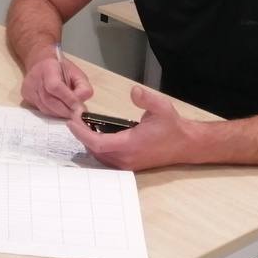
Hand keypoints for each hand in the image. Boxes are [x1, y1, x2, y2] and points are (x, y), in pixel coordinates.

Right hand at [21, 52, 93, 118]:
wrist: (41, 63)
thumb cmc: (61, 68)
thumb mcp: (77, 73)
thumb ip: (83, 88)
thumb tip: (81, 107)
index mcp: (48, 67)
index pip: (55, 86)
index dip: (68, 99)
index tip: (79, 108)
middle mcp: (34, 78)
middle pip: (49, 100)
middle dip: (65, 111)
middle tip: (76, 116)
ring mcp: (28, 88)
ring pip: (45, 108)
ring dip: (59, 114)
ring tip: (69, 113)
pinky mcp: (25, 96)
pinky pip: (40, 109)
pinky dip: (52, 113)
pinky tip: (59, 110)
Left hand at [65, 84, 194, 170]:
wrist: (185, 145)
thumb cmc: (172, 127)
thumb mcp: (161, 107)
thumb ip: (146, 99)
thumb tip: (134, 91)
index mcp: (130, 145)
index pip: (97, 143)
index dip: (81, 133)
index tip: (72, 121)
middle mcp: (126, 158)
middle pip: (94, 151)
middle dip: (81, 136)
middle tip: (75, 120)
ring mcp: (127, 164)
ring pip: (99, 157)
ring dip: (88, 143)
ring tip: (83, 125)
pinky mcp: (129, 165)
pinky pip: (107, 159)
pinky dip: (98, 148)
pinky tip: (96, 134)